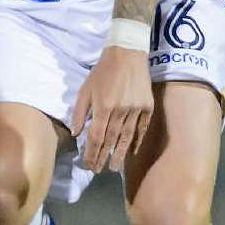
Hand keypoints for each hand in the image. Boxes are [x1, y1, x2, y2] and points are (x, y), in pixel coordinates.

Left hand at [70, 45, 153, 172]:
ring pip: (127, 137)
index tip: (89, 164)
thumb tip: (76, 134)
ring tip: (114, 168)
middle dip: (104, 157)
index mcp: (103, 107)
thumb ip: (80, 112)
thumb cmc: (102, 72)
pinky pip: (142, 128)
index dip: (92, 153)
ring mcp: (136, 109)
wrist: (127, 54)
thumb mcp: (85, 89)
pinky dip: (137, 141)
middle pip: (111, 140)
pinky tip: (132, 151)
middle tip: (99, 170)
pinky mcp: (148, 106)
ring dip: (120, 154)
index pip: (96, 137)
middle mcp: (120, 111)